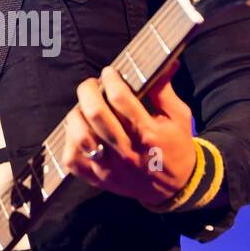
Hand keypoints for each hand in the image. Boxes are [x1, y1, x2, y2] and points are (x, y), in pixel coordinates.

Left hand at [63, 66, 196, 207]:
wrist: (177, 187)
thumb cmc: (176, 146)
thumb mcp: (179, 116)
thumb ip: (164, 90)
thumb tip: (165, 63)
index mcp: (149, 133)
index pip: (121, 99)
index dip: (111, 80)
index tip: (109, 73)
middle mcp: (127, 152)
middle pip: (96, 114)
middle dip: (89, 91)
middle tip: (92, 85)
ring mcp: (110, 168)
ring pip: (80, 137)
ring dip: (77, 116)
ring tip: (83, 109)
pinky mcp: (99, 179)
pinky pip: (73, 161)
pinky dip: (70, 143)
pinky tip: (79, 133)